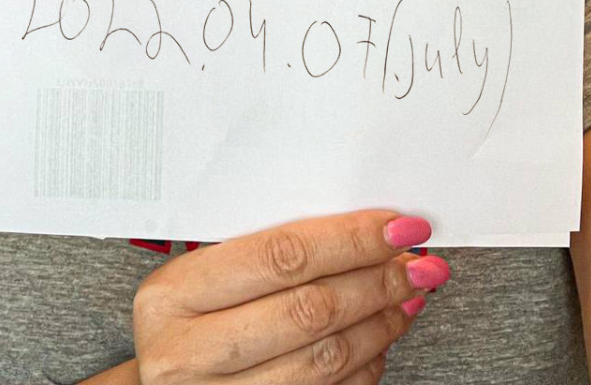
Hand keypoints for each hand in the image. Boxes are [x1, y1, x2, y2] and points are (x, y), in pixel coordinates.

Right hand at [133, 208, 449, 383]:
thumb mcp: (199, 277)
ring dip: (381, 324)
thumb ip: (261, 252)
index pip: (281, 256)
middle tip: (418, 262)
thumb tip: (359, 227)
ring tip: (409, 295)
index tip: (397, 226)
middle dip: (376, 281)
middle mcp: (188, 353)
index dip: (350, 240)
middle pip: (310, 309)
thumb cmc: (186, 321)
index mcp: (173, 296)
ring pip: (326, 360)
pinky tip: (382, 336)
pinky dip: (366, 365)